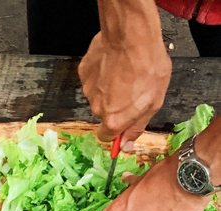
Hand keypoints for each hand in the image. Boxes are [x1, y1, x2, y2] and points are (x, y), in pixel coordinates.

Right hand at [78, 31, 170, 150]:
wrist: (132, 36)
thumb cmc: (148, 67)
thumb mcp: (153, 102)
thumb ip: (137, 127)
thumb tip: (126, 146)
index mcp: (113, 120)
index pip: (107, 137)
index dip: (116, 130)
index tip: (124, 122)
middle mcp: (96, 109)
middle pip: (103, 114)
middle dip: (115, 105)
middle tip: (131, 89)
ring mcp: (88, 90)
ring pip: (98, 95)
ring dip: (109, 89)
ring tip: (124, 73)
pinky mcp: (83, 73)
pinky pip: (93, 79)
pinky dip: (102, 74)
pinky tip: (114, 64)